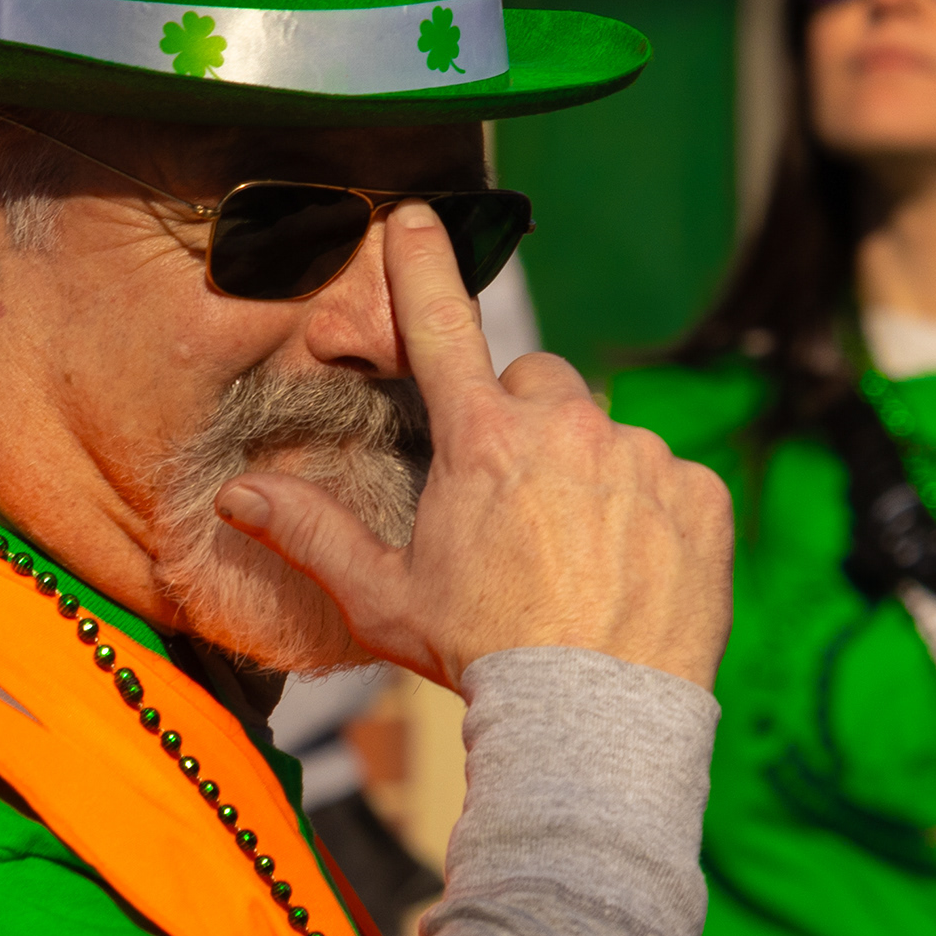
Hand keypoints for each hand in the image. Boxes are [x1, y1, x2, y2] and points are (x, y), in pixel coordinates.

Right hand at [216, 206, 733, 690]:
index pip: (442, 325)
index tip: (414, 216)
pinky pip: (671, 480)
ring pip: (607, 438)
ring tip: (579, 559)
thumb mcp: (383, 599)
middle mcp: (565, 429)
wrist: (593, 719)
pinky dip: (654, 514)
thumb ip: (310, 534)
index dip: (422, 264)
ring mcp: (640, 455)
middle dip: (524, 424)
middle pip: (538, 386)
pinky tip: (633, 573)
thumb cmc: (481, 658)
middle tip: (517, 507)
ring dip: (592, 476)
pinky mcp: (699, 492)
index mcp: (482, 441)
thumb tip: (236, 492)